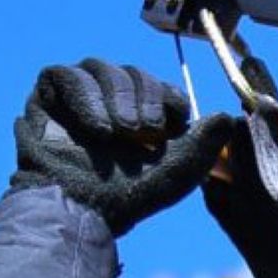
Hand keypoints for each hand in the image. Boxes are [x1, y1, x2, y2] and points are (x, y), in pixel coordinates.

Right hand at [11, 59, 232, 236]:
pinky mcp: (48, 94)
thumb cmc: (129, 196)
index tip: (176, 119)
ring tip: (118, 132)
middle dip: (143, 96)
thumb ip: (204, 144)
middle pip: (132, 73)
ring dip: (115, 97)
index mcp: (142, 115)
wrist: (83, 209)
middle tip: (145, 129)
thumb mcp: (176, 170)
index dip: (168, 96)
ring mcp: (79, 95)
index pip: (158, 86)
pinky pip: (65, 75)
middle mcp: (110, 101)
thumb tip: (229, 117)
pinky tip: (96, 128)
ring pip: (100, 68)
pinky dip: (84, 97)